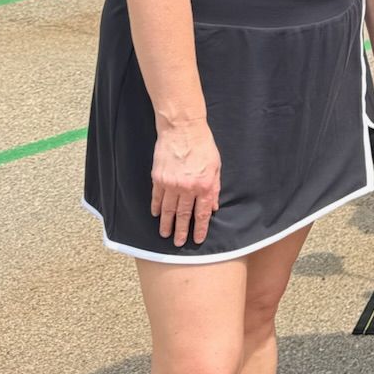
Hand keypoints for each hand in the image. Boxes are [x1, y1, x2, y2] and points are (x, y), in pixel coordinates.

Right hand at [151, 123, 222, 245]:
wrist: (182, 129)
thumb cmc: (203, 145)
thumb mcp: (216, 166)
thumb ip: (214, 188)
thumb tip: (213, 207)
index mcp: (204, 185)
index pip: (202, 213)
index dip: (200, 228)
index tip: (197, 239)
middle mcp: (187, 188)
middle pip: (183, 215)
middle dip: (181, 231)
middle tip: (178, 243)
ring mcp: (171, 184)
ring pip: (168, 210)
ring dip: (167, 224)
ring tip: (166, 234)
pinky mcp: (158, 178)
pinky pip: (157, 198)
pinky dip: (157, 208)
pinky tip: (157, 215)